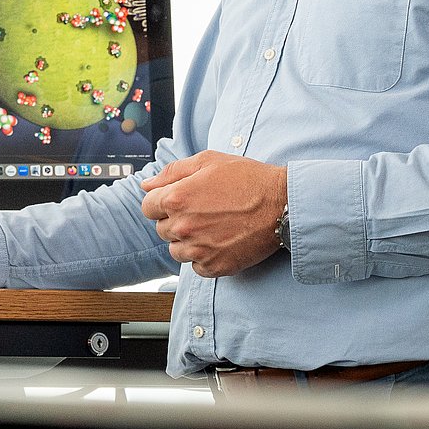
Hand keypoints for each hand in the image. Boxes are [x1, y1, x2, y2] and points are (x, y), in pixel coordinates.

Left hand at [139, 151, 287, 277]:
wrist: (282, 204)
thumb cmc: (246, 178)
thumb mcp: (207, 161)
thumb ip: (171, 172)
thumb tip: (146, 185)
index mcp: (176, 199)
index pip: (147, 207)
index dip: (161, 202)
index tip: (179, 200)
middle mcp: (183, 227)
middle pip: (161, 230)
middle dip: (175, 220)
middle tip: (202, 211)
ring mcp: (199, 250)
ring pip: (176, 251)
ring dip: (187, 241)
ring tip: (212, 227)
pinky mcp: (215, 267)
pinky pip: (196, 267)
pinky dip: (204, 257)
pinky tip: (221, 241)